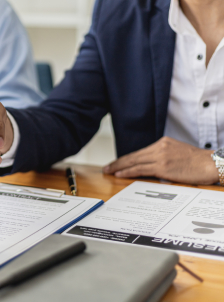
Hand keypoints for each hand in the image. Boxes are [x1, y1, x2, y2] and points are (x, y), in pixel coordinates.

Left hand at [103, 136, 218, 184]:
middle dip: (118, 162)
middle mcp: (159, 147)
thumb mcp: (177, 153)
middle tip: (106, 168)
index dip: (125, 158)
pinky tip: (120, 174)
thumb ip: (163, 156)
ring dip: (119, 167)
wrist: (212, 163)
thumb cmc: (198, 162)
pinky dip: (128, 172)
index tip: (116, 163)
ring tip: (109, 171)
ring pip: (134, 162)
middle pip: (133, 156)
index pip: (139, 152)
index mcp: (162, 143)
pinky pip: (140, 169)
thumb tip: (151, 166)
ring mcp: (160, 156)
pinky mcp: (163, 166)